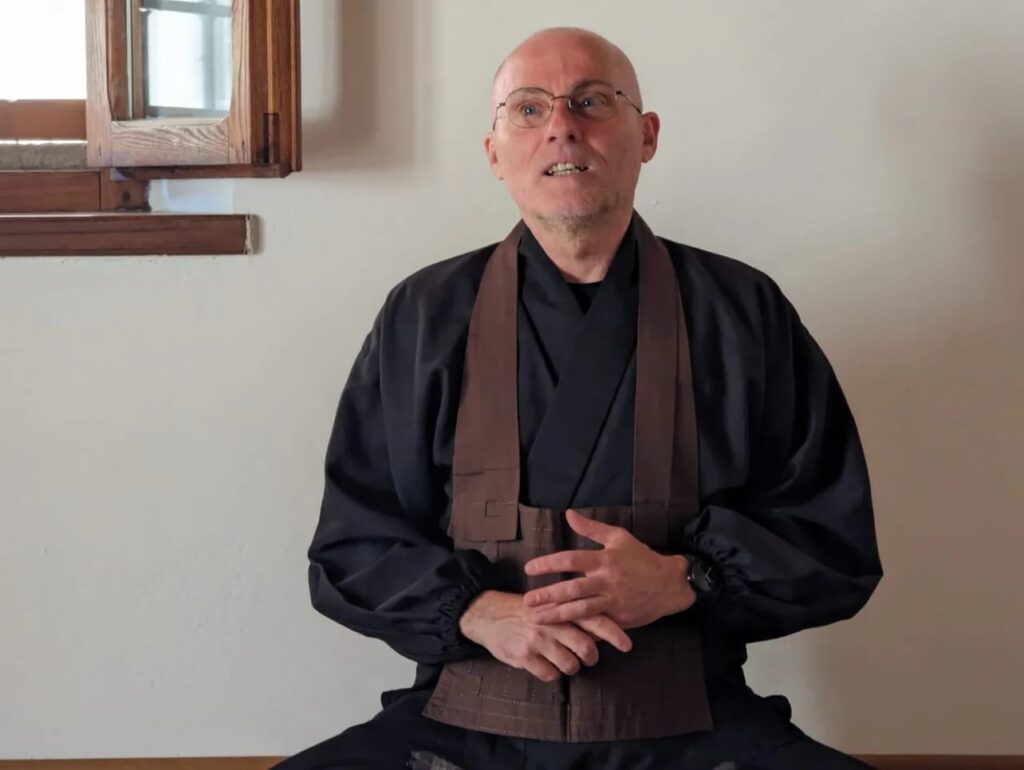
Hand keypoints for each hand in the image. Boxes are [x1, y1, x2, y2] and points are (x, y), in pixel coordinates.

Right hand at [458, 590, 632, 682]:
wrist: (489, 615)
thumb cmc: (527, 611)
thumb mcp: (550, 604)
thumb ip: (574, 612)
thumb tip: (604, 624)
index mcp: (561, 607)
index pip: (594, 619)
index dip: (613, 633)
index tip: (628, 645)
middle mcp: (552, 622)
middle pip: (585, 646)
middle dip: (590, 657)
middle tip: (588, 658)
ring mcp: (538, 639)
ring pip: (570, 665)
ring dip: (571, 667)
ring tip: (563, 660)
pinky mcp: (524, 655)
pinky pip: (550, 675)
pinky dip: (551, 674)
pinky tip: (545, 664)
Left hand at [522, 509, 695, 628]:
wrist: (670, 584)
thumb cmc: (642, 558)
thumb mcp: (618, 538)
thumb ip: (592, 528)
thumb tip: (568, 514)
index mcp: (605, 559)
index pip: (571, 559)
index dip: (549, 564)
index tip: (530, 568)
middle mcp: (607, 581)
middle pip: (573, 588)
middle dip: (548, 595)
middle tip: (527, 600)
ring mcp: (614, 601)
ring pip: (582, 610)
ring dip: (558, 615)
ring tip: (537, 619)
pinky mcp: (620, 618)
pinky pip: (597, 625)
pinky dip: (580, 630)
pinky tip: (563, 635)